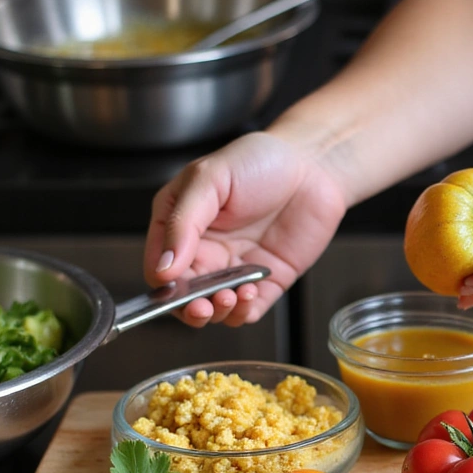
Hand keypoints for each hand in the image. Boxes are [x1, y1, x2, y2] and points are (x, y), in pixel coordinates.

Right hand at [143, 131, 348, 326]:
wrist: (313, 166)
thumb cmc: (259, 160)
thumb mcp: (209, 179)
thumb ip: (183, 222)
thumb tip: (164, 266)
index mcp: (181, 226)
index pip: (159, 268)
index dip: (164, 284)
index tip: (175, 286)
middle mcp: (207, 252)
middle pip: (185, 297)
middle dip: (190, 308)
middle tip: (202, 306)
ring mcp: (236, 269)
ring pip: (216, 309)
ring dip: (219, 312)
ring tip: (230, 296)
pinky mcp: (267, 280)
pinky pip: (250, 310)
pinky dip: (245, 312)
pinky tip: (250, 293)